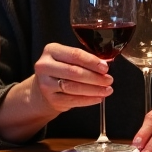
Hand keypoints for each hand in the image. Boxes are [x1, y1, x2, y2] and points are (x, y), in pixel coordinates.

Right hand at [0, 43, 114, 142]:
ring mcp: (46, 84)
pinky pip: (73, 100)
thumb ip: (83, 59)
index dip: (92, 62)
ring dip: (94, 89)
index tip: (105, 67)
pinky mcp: (51, 99)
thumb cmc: (60, 69)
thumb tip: (104, 65)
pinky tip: (98, 97)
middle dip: (95, 77)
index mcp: (51, 50)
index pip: (75, 55)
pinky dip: (88, 100)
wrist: (43, 87)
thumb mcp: (67, 58)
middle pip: (74, 72)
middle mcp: (45, 66)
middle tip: (108, 80)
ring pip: (74, 87)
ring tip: (106, 90)